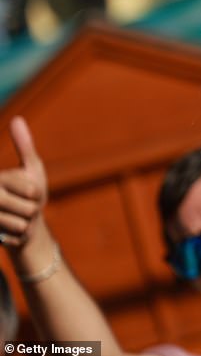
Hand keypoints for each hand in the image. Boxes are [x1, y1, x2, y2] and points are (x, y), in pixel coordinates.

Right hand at [0, 116, 48, 248]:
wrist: (21, 224)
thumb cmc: (28, 193)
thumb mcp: (30, 168)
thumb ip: (23, 145)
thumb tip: (17, 119)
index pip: (30, 189)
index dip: (35, 192)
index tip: (27, 192)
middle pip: (29, 207)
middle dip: (33, 210)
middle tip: (23, 207)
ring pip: (23, 224)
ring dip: (26, 224)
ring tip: (15, 218)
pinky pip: (17, 237)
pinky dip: (20, 236)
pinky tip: (10, 232)